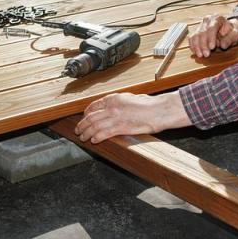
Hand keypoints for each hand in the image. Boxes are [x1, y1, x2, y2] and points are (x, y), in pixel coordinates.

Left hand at [75, 91, 190, 143]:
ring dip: (86, 133)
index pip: (94, 105)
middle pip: (91, 117)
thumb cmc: (150, 105)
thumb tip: (116, 106)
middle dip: (82, 124)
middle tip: (78, 129)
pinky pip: (103, 134)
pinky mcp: (120, 128)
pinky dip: (96, 138)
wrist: (159, 111)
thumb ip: (121, 102)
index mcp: (114, 98)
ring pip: (94, 126)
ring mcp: (115, 118)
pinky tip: (94, 141)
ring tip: (83, 137)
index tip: (84, 118)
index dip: (86, 113)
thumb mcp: (132, 98)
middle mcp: (112, 107)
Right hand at [189, 14, 237, 57]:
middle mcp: (207, 20)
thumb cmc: (231, 31)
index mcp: (217, 18)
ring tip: (201, 55)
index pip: (212, 28)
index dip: (210, 38)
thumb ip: (230, 39)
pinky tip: (196, 52)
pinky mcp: (197, 31)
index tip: (212, 47)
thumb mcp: (235, 35)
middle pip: (202, 32)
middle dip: (203, 45)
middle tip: (206, 55)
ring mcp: (201, 25)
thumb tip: (223, 45)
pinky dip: (193, 46)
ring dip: (197, 46)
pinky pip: (192, 38)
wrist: (228, 29)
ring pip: (195, 35)